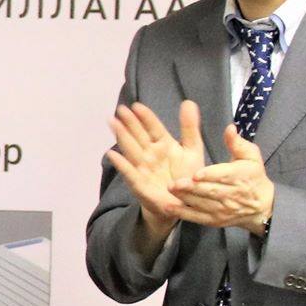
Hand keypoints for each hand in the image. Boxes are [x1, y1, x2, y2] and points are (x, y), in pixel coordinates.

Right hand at [105, 101, 205, 249]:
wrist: (184, 204)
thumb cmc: (187, 176)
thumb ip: (189, 128)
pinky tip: (112, 154)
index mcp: (163, 144)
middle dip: (129, 122)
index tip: (137, 106)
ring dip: (121, 136)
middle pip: (138, 135)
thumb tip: (188, 102)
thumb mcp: (192, 150)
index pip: (153, 128)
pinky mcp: (139, 184)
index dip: (145, 117)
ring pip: (130, 149)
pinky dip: (121, 164)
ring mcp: (143, 168)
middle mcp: (150, 154)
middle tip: (120, 109)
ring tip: (112, 123)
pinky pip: (130, 172)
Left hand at [172, 125, 275, 233]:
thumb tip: (229, 129)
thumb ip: (237, 143)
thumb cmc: (253, 176)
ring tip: (170, 190)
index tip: (196, 174)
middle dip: (191, 188)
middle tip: (174, 183)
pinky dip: (183, 213)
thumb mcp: (251, 156)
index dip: (210, 175)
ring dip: (185, 198)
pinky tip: (168, 207)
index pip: (224, 176)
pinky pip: (197, 217)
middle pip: (210, 191)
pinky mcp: (214, 220)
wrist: (262, 206)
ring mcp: (222, 209)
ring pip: (202, 204)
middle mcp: (231, 195)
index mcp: (239, 176)